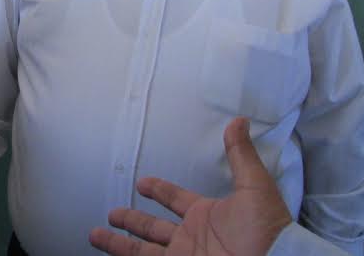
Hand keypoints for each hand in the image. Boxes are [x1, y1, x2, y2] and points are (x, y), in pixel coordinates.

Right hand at [89, 117, 292, 255]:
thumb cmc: (267, 231)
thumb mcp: (254, 187)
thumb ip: (241, 155)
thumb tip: (239, 121)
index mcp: (206, 216)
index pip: (175, 200)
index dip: (159, 190)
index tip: (142, 183)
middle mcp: (191, 239)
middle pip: (152, 228)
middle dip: (131, 220)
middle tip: (112, 215)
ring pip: (141, 250)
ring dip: (118, 243)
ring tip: (96, 235)